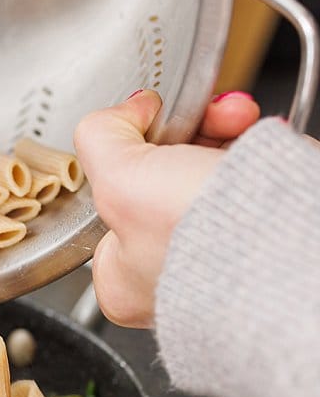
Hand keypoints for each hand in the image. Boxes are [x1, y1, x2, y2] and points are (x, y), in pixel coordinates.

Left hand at [73, 90, 259, 326]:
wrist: (295, 238)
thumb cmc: (207, 239)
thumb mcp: (120, 180)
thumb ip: (100, 138)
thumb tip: (121, 115)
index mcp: (122, 281)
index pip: (104, 204)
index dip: (121, 157)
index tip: (135, 133)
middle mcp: (167, 272)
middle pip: (158, 173)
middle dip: (181, 132)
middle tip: (188, 122)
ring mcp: (216, 248)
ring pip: (203, 165)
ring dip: (219, 126)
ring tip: (231, 118)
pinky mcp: (260, 223)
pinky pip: (246, 169)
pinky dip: (251, 139)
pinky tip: (252, 130)